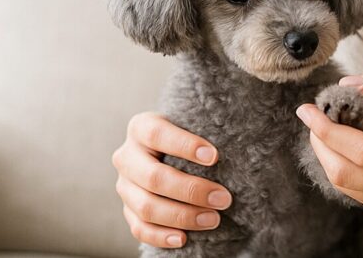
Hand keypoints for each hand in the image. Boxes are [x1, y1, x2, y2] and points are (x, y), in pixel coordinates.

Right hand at [111, 112, 232, 247]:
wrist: (167, 149)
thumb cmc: (187, 134)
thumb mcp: (190, 123)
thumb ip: (204, 129)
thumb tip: (237, 144)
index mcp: (140, 127)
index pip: (157, 134)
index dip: (185, 146)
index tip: (215, 157)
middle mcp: (127, 156)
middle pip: (153, 176)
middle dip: (191, 190)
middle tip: (223, 199)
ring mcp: (124, 185)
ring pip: (146, 206)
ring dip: (182, 216)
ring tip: (213, 219)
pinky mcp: (127, 209)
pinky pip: (139, 228)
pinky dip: (161, 236)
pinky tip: (184, 238)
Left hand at [295, 66, 362, 244]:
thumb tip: (351, 84)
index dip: (329, 129)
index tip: (310, 107)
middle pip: (347, 173)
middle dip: (320, 141)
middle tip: (313, 114)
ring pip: (346, 186)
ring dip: (326, 154)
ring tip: (326, 125)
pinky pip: (357, 192)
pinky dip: (341, 166)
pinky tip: (343, 144)